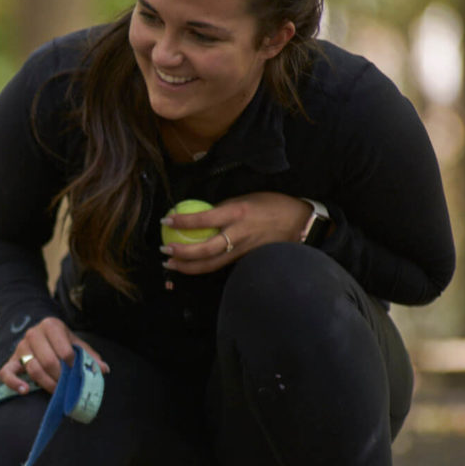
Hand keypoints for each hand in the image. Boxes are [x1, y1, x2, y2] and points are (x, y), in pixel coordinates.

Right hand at [0, 316, 107, 394]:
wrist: (41, 336)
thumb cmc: (62, 343)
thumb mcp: (77, 344)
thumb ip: (89, 356)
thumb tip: (103, 369)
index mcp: (51, 325)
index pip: (65, 350)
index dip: (73, 366)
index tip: (78, 375)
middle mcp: (33, 333)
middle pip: (48, 360)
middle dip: (60, 377)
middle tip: (68, 386)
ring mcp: (20, 347)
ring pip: (32, 368)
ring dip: (46, 383)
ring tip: (56, 391)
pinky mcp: (11, 360)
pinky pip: (6, 373)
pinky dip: (14, 383)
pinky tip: (25, 391)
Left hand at [160, 191, 312, 275]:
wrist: (300, 222)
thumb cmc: (271, 205)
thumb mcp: (245, 199)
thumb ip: (223, 209)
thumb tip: (199, 214)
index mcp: (237, 213)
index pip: (204, 219)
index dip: (182, 221)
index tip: (166, 220)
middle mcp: (239, 234)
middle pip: (205, 250)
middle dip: (181, 254)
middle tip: (164, 251)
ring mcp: (243, 250)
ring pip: (212, 264)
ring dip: (188, 266)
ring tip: (171, 264)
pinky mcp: (246, 259)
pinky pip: (222, 265)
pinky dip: (204, 266)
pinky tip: (191, 266)